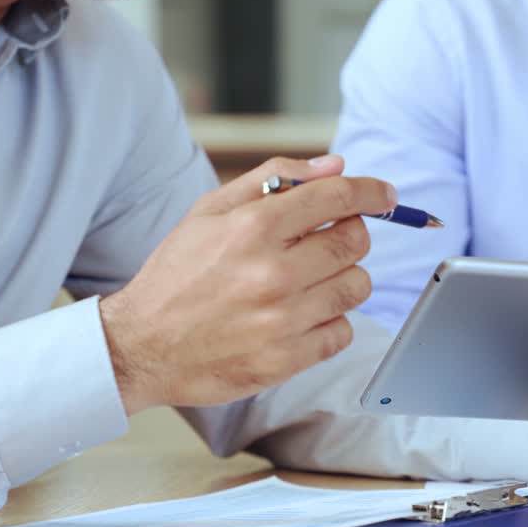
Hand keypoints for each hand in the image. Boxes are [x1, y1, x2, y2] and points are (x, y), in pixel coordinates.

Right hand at [99, 155, 396, 413]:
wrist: (140, 347)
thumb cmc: (177, 274)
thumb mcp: (209, 211)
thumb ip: (273, 178)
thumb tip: (335, 166)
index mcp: (253, 228)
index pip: (338, 199)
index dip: (372, 192)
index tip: (386, 195)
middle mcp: (272, 272)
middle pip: (356, 242)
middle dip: (350, 235)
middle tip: (327, 241)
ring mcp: (282, 320)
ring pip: (356, 287)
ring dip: (342, 279)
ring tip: (308, 281)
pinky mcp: (286, 360)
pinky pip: (343, 332)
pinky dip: (330, 321)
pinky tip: (299, 316)